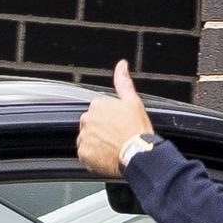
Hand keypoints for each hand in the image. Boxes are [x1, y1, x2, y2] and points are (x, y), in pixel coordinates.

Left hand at [77, 59, 153, 176]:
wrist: (138, 154)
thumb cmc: (138, 130)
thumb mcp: (134, 102)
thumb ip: (124, 83)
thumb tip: (121, 65)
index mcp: (98, 105)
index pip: (99, 113)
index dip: (111, 121)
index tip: (120, 127)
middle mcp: (87, 119)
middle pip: (92, 126)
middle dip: (102, 132)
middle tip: (118, 139)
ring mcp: (84, 137)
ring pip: (88, 141)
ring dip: (98, 145)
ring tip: (114, 149)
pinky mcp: (84, 153)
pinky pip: (86, 155)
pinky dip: (94, 158)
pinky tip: (108, 157)